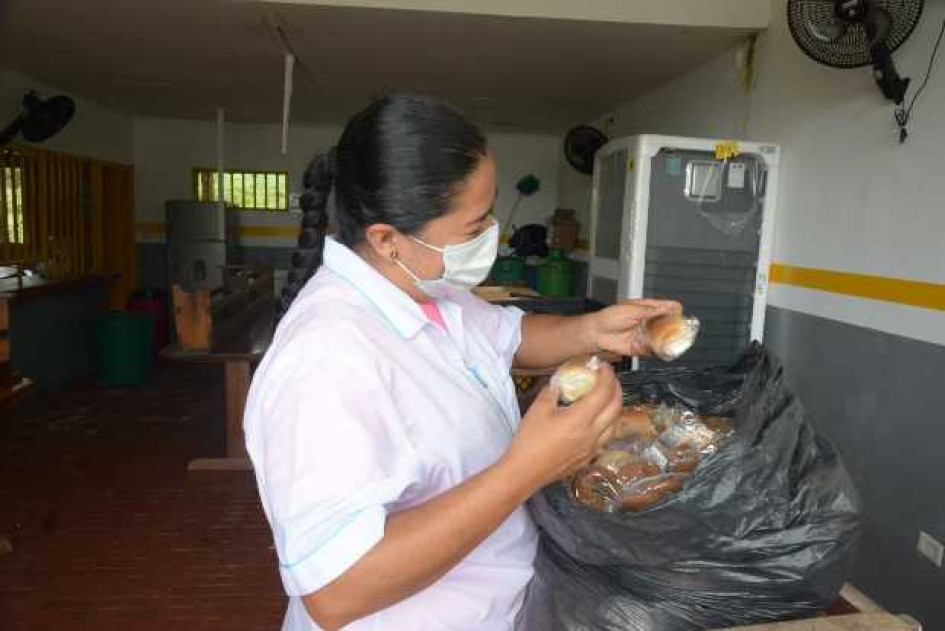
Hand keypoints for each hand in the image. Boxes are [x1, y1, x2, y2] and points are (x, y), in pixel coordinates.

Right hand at [504, 363, 622, 490]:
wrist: (525, 472)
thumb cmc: (529, 441)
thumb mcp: (538, 409)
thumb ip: (552, 391)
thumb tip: (560, 383)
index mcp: (580, 419)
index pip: (603, 392)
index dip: (607, 376)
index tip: (603, 367)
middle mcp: (592, 434)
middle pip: (616, 407)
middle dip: (616, 389)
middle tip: (609, 379)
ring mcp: (592, 448)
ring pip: (614, 424)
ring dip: (614, 407)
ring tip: (605, 398)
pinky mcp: (588, 458)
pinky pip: (605, 438)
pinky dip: (606, 424)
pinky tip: (595, 421)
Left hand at [587, 299, 681, 356]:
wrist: (598, 334)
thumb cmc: (609, 317)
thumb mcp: (632, 309)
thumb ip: (651, 310)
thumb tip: (668, 307)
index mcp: (646, 309)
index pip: (665, 307)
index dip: (674, 309)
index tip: (680, 311)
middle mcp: (647, 322)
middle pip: (667, 323)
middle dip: (674, 326)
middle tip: (680, 327)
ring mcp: (645, 335)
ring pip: (662, 337)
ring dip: (667, 338)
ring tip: (671, 337)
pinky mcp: (641, 347)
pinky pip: (654, 349)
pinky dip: (658, 349)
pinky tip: (660, 347)